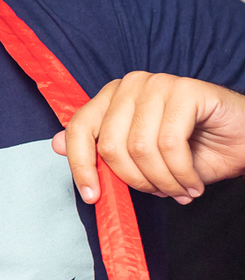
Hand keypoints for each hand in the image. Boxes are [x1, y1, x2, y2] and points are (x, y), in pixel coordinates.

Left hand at [52, 72, 244, 204]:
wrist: (243, 143)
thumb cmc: (194, 150)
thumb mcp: (141, 159)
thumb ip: (101, 151)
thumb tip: (53, 143)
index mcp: (113, 97)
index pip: (78, 129)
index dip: (81, 167)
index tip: (93, 197)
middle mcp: (131, 84)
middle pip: (110, 145)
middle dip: (136, 181)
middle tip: (161, 193)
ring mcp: (158, 82)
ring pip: (140, 148)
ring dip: (163, 182)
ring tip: (181, 190)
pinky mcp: (185, 89)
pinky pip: (169, 144)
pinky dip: (182, 174)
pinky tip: (194, 183)